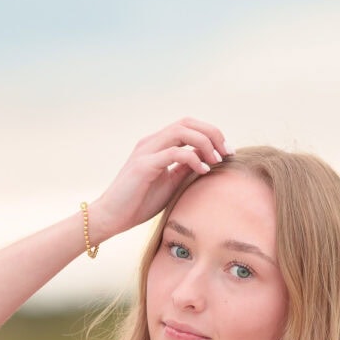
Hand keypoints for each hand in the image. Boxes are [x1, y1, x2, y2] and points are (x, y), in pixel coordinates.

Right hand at [87, 118, 232, 241]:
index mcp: (157, 144)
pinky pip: (175, 153)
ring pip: (182, 131)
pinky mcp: (143, 165)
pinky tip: (204, 170)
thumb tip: (207, 159)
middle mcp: (151, 142)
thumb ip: (185, 168)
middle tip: (227, 153)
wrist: (111, 217)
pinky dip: (194, 158)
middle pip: (188, 122)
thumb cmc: (139, 203)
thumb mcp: (169, 183)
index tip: (226, 152)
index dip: (211, 133)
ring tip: (217, 160)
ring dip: (205, 142)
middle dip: (213, 133)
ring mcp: (146, 151)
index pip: (188, 125)